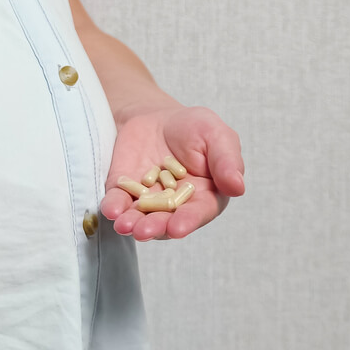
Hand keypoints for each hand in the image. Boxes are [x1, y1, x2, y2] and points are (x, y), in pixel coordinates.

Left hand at [101, 104, 245, 239]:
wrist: (156, 118)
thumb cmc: (194, 128)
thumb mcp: (216, 135)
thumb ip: (227, 160)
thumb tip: (238, 187)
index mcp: (204, 196)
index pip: (198, 212)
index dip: (188, 220)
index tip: (178, 228)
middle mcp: (175, 205)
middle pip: (166, 221)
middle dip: (155, 227)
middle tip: (144, 231)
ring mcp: (147, 201)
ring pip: (140, 218)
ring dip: (132, 224)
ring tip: (125, 226)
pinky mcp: (123, 192)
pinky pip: (118, 202)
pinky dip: (113, 207)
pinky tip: (111, 210)